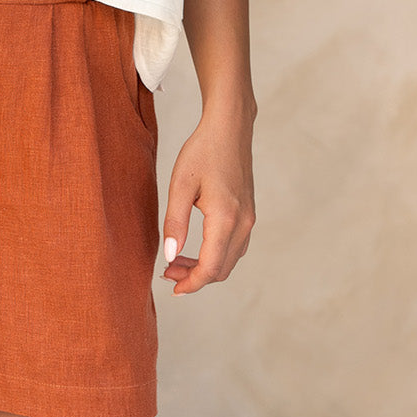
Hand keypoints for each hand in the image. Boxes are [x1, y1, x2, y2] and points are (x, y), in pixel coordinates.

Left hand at [161, 110, 254, 294]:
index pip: (211, 267)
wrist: (229, 128)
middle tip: (168, 273)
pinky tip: (196, 247)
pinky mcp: (248, 213)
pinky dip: (216, 255)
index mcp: (225, 219)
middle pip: (222, 269)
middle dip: (195, 277)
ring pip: (229, 259)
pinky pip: (235, 246)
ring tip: (176, 261)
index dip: (191, 283)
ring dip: (205, 267)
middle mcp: (243, 224)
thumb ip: (174, 222)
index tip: (172, 288)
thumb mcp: (180, 184)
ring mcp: (249, 219)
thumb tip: (169, 256)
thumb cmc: (202, 151)